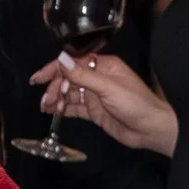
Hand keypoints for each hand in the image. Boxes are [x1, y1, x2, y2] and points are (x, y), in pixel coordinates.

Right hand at [33, 51, 177, 152]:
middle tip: (46, 100)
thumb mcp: (108, 87)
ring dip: (56, 99)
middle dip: (55, 87)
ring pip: (69, 94)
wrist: (150, 129)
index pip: (73, 63)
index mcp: (103, 66)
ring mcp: (95, 95)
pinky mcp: (93, 112)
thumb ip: (82, 76)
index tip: (38, 78)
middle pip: (68, 79)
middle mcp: (97, 78)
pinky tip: (52, 112)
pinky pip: (74, 108)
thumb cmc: (134, 103)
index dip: (55, 69)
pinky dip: (62, 109)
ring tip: (46, 107)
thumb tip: (60, 59)